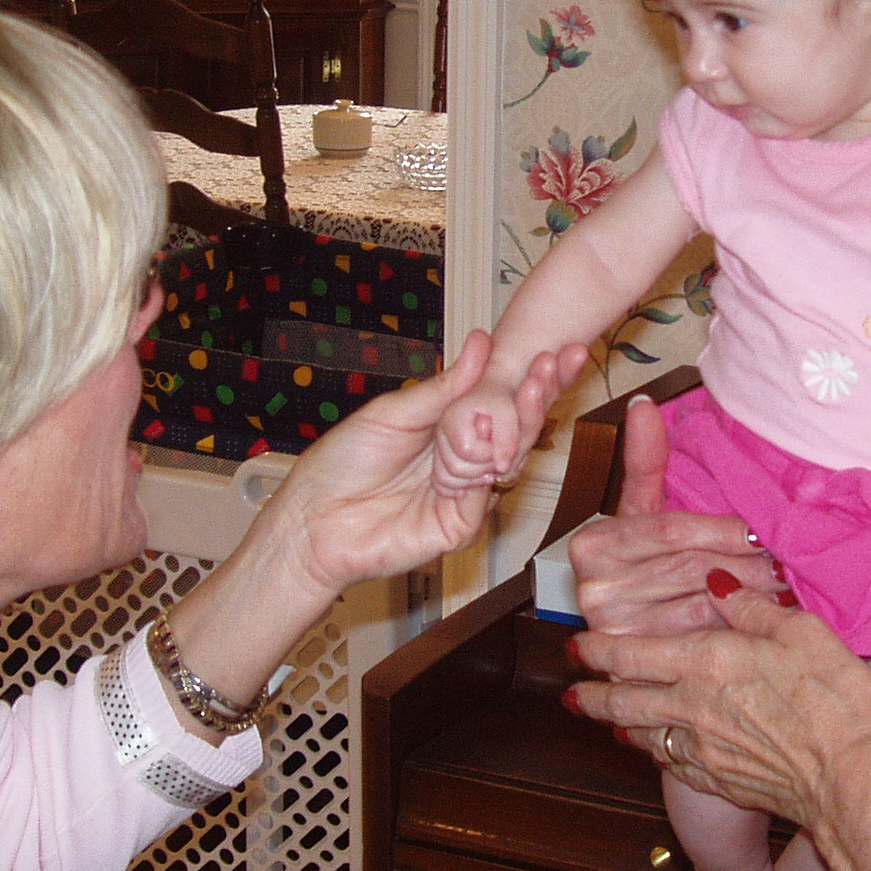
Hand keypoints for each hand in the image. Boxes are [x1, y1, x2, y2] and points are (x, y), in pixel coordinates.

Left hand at [265, 330, 586, 597]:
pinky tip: (490, 440)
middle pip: (515, 427)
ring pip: (508, 457)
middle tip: (557, 362)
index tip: (552, 351)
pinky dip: (486, 464)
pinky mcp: (459, 525)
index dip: (530, 379)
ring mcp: (465, 493)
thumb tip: (481, 345)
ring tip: (536, 384)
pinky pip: (484, 491)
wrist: (313, 519)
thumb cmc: (342, 463)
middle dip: (540, 393)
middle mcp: (463, 459)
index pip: (500, 400)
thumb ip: (444, 388)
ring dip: (523, 420)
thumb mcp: (394, 412)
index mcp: (448, 427)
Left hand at [566, 576, 870, 841]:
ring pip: (642, 734)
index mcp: (705, 663)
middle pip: (623, 700)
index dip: (599, 650)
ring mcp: (701, 751)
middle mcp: (691, 708)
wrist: (848, 781)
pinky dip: (653, 752)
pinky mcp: (720, 781)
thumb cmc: (833, 700)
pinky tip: (654, 748)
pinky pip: (671, 764)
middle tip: (570, 689)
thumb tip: (718, 582)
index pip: (633, 654)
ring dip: (615, 722)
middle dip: (590, 692)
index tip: (577, 645)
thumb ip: (752, 608)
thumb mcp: (802, 633)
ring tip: (601, 716)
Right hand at [570, 395, 786, 635]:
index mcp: (592, 543)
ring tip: (789, 584)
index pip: (671, 529)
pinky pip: (703, 638)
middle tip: (790, 557)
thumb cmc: (636, 566)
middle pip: (691, 566)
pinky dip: (739, 626)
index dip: (722, 529)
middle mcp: (595, 589)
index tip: (762, 530)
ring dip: (752, 594)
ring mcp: (615, 631)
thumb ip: (644, 462)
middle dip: (746, 562)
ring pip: (703, 603)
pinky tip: (768, 617)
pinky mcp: (637, 664)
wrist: (616, 641)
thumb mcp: (636, 513)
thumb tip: (643, 403)